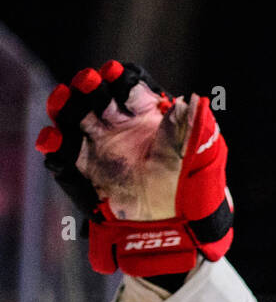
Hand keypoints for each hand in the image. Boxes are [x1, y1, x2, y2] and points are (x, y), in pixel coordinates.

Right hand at [35, 61, 231, 276]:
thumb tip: (194, 101)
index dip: (120, 78)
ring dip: (65, 106)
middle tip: (90, 83)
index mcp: (144, 113)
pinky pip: (64, 155)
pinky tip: (52, 141)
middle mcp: (118, 124)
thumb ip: (191, 127)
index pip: (127, 85)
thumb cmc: (190, 185)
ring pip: (73, 117)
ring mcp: (100, 145)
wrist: (176, 225)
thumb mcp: (197, 155)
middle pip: (95, 95)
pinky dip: (54, 146)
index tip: (117, 76)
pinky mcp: (86, 170)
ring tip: (62, 102)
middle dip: (89, 85)